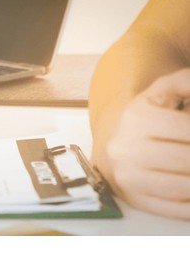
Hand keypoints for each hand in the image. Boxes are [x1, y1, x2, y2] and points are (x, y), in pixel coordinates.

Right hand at [98, 69, 189, 218]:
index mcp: (136, 118)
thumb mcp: (161, 91)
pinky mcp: (133, 199)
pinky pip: (176, 209)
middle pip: (187, 160)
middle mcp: (125, 149)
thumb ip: (184, 82)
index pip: (188, 129)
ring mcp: (127, 178)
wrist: (110, 144)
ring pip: (185, 188)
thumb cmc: (145, 117)